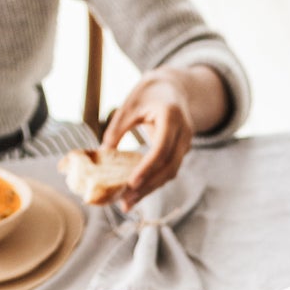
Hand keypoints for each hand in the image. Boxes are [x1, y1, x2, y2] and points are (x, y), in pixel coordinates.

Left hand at [103, 65, 223, 208]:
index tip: (131, 183)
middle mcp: (184, 133)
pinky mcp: (182, 152)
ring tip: (128, 202)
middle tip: (125, 201)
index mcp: (171, 116)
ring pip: (170, 173)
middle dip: (147, 186)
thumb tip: (102, 154)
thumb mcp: (130, 104)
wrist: (175, 88)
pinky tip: (137, 192)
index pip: (161, 149)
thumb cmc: (149, 93)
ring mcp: (186, 144)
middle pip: (168, 167)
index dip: (147, 168)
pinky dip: (153, 182)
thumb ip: (118, 128)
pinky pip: (169, 171)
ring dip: (150, 189)